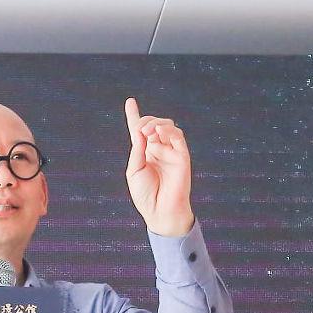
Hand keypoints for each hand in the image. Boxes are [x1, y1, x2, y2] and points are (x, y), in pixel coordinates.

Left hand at [124, 96, 193, 236]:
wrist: (160, 211)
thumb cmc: (145, 195)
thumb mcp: (134, 171)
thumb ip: (137, 150)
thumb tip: (140, 131)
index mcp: (145, 153)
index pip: (139, 130)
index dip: (134, 115)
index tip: (130, 102)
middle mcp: (158, 150)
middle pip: (153, 124)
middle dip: (145, 121)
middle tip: (139, 130)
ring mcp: (171, 152)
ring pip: (167, 126)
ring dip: (155, 124)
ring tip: (147, 132)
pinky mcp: (182, 156)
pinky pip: (178, 137)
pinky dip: (168, 131)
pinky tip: (159, 133)